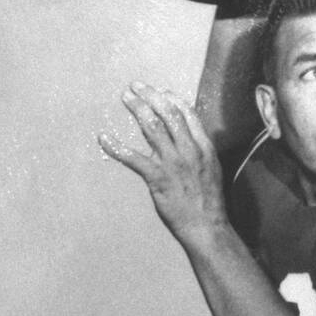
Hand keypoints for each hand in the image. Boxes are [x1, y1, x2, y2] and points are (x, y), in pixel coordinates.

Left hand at [98, 84, 225, 245]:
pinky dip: (116, 147)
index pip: (187, 113)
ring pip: (152, 127)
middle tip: (136, 87)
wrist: (207, 228)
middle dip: (150, 95)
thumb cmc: (209, 202)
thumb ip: (198, 151)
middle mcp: (189, 150)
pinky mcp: (158, 179)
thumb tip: (185, 137)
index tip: (159, 90)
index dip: (170, 98)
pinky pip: (133, 158)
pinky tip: (103, 138)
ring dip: (137, 108)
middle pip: (168, 113)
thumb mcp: (211, 169)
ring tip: (126, 97)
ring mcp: (173, 163)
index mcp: (204, 147)